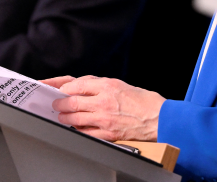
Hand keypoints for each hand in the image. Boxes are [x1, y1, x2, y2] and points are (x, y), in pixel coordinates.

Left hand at [48, 75, 164, 141]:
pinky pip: (87, 133)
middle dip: (60, 103)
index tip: (57, 89)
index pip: (76, 85)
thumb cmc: (143, 101)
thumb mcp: (120, 84)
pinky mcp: (109, 133)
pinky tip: (75, 128)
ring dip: (65, 117)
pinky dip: (78, 130)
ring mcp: (105, 119)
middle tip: (56, 104)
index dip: (62, 87)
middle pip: (72, 102)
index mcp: (106, 86)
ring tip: (62, 116)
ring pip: (76, 118)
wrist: (160, 118)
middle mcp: (104, 101)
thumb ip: (99, 85)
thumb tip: (79, 87)